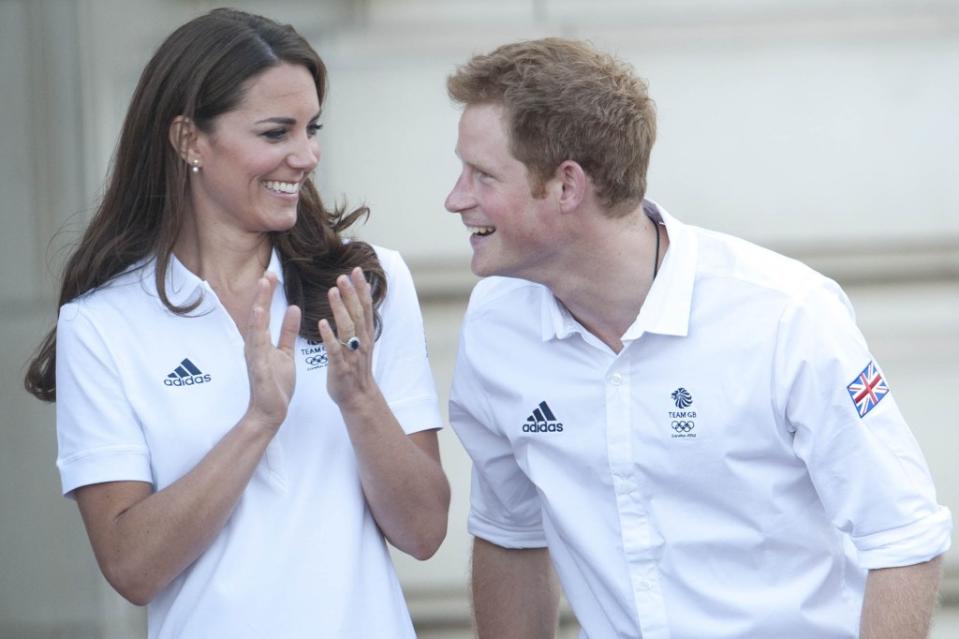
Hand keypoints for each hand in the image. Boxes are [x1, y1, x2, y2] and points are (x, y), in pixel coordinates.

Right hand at [243, 272, 300, 430]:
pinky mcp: (258, 368)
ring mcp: (255, 357)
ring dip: (259, 306)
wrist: (269, 412)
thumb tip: (294, 308)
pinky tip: (259, 316)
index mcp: (262, 342)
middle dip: (262, 294)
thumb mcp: (285, 353)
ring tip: (262, 286)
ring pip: (255, 328)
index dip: (267, 294)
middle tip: (267, 273)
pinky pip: (258, 347)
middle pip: (257, 316)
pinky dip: (258, 330)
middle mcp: (255, 346)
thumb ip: (288, 331)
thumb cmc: (276, 384)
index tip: (272, 274)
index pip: (264, 313)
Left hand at [318, 267, 375, 410]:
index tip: (357, 270)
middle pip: (358, 314)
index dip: (362, 289)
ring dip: (340, 308)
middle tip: (343, 275)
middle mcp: (361, 342)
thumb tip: (362, 294)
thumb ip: (361, 319)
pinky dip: (329, 336)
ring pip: (348, 328)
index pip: (366, 307)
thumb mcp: (363, 340)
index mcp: (366, 335)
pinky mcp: (340, 367)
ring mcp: (351, 354)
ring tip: (333, 291)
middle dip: (351, 294)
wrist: (357, 397)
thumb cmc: (356, 367)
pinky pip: (334, 350)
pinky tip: (321, 323)